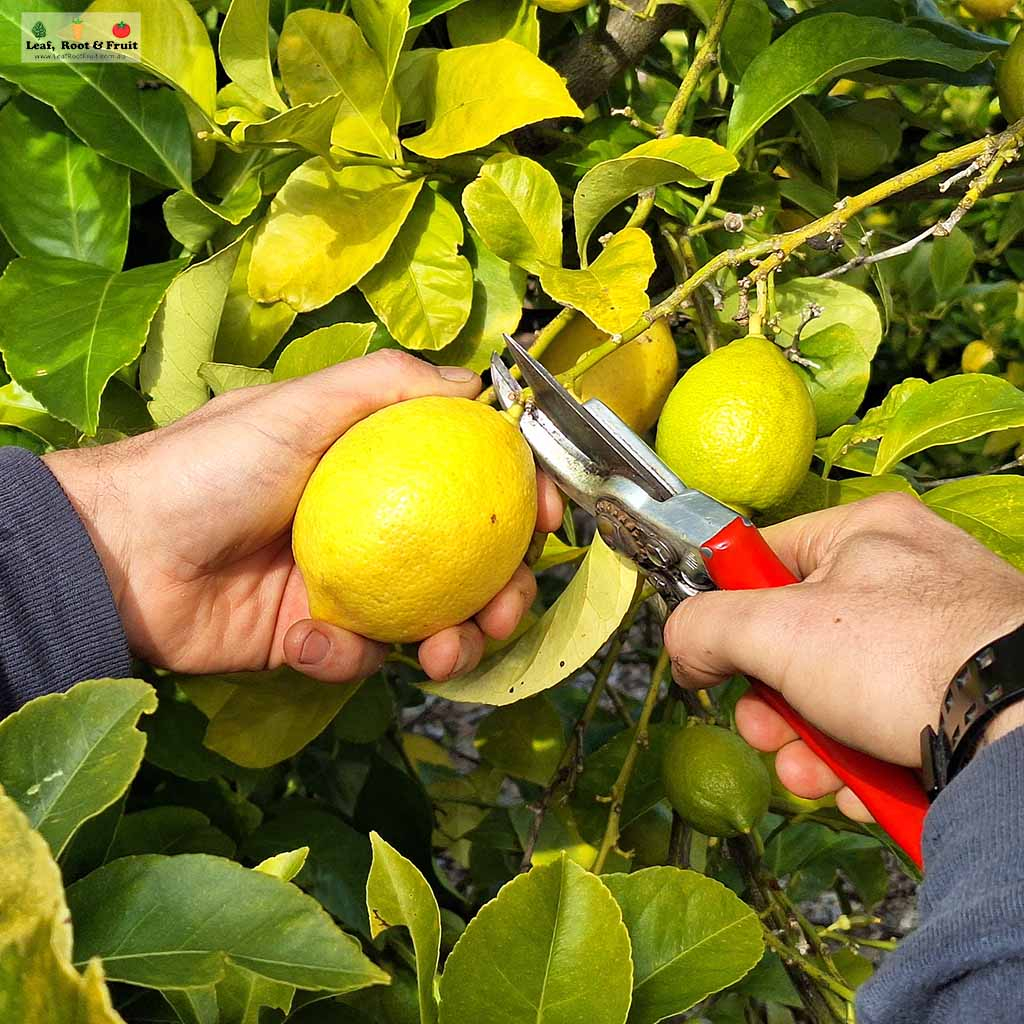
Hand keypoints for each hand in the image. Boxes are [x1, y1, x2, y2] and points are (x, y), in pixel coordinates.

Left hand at [45, 351, 562, 684]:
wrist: (121, 553)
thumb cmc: (212, 465)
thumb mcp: (303, 404)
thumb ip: (391, 385)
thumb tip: (480, 383)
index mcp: (380, 470)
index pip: (474, 484)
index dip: (521, 501)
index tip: (549, 520)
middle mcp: (376, 528)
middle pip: (471, 565)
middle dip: (507, 593)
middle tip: (508, 608)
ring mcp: (349, 588)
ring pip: (434, 623)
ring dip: (458, 642)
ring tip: (446, 652)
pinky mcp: (316, 642)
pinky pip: (361, 658)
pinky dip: (345, 655)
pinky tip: (310, 640)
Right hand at [664, 493, 1023, 819]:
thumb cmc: (909, 658)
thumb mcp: (776, 630)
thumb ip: (706, 626)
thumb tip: (682, 647)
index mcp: (863, 532)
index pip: (764, 558)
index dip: (727, 611)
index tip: (714, 658)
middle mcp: (905, 576)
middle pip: (798, 639)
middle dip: (773, 705)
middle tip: (767, 733)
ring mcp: (939, 638)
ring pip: (839, 693)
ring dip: (812, 747)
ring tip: (818, 777)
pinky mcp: (962, 694)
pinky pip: (886, 722)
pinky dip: (865, 761)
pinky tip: (866, 788)